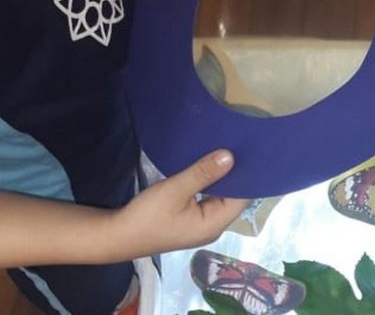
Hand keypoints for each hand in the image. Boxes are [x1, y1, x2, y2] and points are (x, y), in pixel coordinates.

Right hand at [113, 150, 247, 258]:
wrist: (116, 236)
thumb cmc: (147, 216)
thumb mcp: (175, 190)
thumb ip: (203, 173)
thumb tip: (231, 156)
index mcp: (215, 223)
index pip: (244, 196)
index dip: (250, 174)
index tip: (253, 150)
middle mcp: (214, 225)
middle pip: (234, 195)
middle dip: (236, 171)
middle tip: (242, 142)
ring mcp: (202, 222)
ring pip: (221, 194)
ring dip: (223, 174)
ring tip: (230, 146)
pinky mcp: (191, 217)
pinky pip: (209, 196)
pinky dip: (211, 180)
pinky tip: (210, 162)